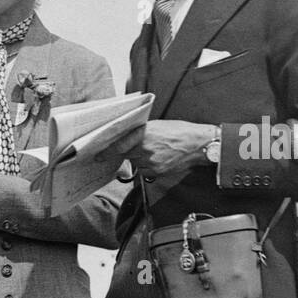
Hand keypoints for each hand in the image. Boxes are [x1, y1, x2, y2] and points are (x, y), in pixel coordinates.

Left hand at [97, 121, 212, 175]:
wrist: (199, 144)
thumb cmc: (180, 131)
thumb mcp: (158, 125)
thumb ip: (141, 132)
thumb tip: (126, 137)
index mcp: (144, 134)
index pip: (120, 145)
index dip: (107, 152)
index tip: (98, 157)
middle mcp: (145, 149)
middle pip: (126, 154)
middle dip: (126, 152)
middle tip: (134, 148)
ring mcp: (151, 162)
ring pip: (135, 162)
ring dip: (138, 158)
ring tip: (153, 150)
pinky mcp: (157, 171)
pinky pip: (143, 171)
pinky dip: (145, 166)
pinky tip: (156, 158)